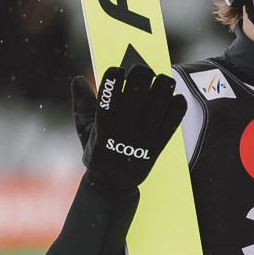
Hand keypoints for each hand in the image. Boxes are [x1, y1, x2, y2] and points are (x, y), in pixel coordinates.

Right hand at [70, 64, 187, 190]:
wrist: (112, 185)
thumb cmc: (98, 152)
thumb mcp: (84, 130)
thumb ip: (82, 104)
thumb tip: (76, 79)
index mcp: (103, 124)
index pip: (109, 93)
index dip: (115, 76)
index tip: (118, 70)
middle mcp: (122, 130)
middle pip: (136, 94)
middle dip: (141, 75)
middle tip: (143, 69)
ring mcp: (141, 139)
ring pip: (157, 105)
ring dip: (163, 87)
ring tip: (164, 79)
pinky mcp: (156, 147)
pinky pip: (171, 123)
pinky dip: (177, 108)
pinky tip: (177, 97)